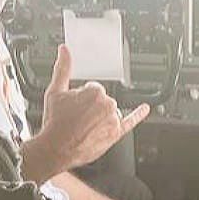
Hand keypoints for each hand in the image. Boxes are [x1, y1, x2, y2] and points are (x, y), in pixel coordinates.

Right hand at [31, 45, 149, 176]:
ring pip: (109, 112)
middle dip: (90, 107)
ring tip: (84, 127)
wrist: (56, 149)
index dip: (81, 98)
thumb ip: (63, 69)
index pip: (93, 89)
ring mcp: (113, 120)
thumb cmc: (54, 123)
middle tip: (76, 118)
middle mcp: (108, 104)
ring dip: (100, 117)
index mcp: (96, 92)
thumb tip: (65, 50)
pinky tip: (144, 109)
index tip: (74, 107)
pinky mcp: (116, 134)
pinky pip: (130, 122)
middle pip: (102, 100)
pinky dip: (138, 115)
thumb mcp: (55, 92)